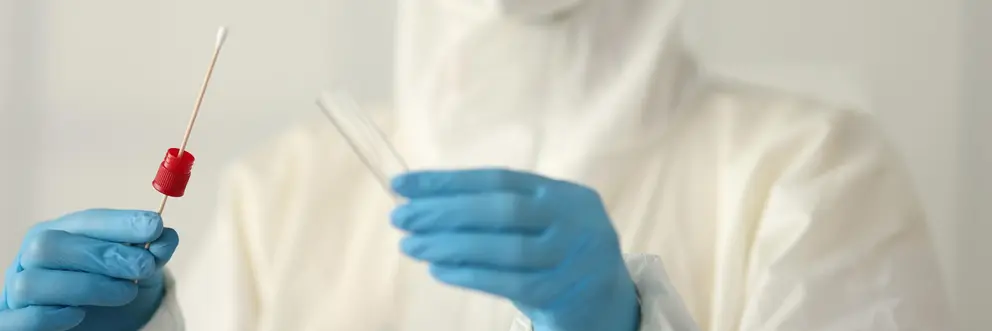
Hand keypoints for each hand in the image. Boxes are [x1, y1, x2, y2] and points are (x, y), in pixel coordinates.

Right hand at [0, 209, 179, 330]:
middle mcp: (33, 256)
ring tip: (125, 292)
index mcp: (62, 232)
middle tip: (143, 266)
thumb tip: (165, 236)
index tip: (154, 226)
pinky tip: (79, 314)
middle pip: (50, 246)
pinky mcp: (14, 320)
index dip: (119, 222)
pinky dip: (49, 317)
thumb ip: (152, 250)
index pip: (84, 221)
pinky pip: (19, 320)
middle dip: (103, 255)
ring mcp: (19, 289)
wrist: (99, 322)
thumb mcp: (140, 266)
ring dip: (86, 287)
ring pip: (32, 282)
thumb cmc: (113, 285)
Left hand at [391, 169, 639, 330]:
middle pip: (502, 209)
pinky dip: (469, 274)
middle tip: (400, 216)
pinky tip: (439, 270)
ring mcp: (572, 257)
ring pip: (505, 248)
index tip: (403, 183)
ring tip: (410, 246)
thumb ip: (498, 211)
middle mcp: (575, 219)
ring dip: (450, 245)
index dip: (448, 181)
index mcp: (564, 193)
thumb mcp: (540, 223)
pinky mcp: (563, 292)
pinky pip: (509, 282)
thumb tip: (423, 202)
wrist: (607, 305)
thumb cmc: (557, 257)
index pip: (498, 179)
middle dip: (445, 211)